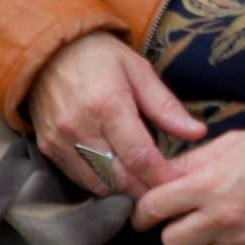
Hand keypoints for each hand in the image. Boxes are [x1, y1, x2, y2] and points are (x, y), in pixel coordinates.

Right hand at [24, 33, 204, 195]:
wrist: (47, 52)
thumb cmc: (100, 57)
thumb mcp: (139, 71)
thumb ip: (166, 106)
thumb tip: (198, 133)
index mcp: (108, 105)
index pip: (139, 156)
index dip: (161, 177)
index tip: (179, 185)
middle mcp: (80, 128)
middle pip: (118, 176)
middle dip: (145, 189)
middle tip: (166, 193)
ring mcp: (59, 141)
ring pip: (97, 183)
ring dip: (123, 191)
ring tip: (145, 188)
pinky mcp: (46, 148)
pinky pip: (78, 177)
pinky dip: (100, 183)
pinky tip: (118, 178)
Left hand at [130, 127, 244, 244]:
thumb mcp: (231, 142)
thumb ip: (191, 162)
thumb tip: (157, 176)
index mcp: (209, 184)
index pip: (153, 209)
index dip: (143, 212)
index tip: (148, 213)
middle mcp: (223, 218)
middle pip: (170, 243)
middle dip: (174, 231)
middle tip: (189, 218)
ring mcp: (244, 242)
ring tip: (224, 225)